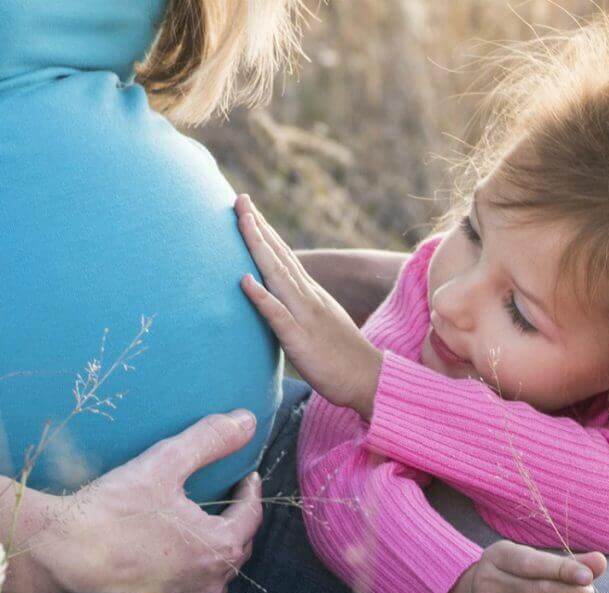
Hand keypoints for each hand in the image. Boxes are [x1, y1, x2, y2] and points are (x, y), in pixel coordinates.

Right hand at [11, 411, 263, 592]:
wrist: (57, 553)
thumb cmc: (112, 510)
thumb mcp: (165, 463)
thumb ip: (209, 440)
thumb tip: (247, 420)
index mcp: (219, 547)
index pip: (251, 516)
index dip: (250, 492)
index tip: (245, 475)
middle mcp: (208, 582)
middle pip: (238, 546)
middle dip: (238, 519)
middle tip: (229, 496)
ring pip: (216, 572)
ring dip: (217, 547)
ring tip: (205, 523)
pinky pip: (190, 588)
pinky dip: (192, 568)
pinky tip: (175, 553)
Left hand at [235, 195, 381, 419]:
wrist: (369, 379)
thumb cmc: (341, 357)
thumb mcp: (319, 324)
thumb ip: (299, 308)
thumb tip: (279, 299)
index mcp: (310, 294)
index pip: (284, 256)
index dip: (265, 232)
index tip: (247, 208)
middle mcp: (308, 297)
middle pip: (279, 256)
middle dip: (258, 226)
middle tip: (239, 198)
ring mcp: (305, 316)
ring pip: (277, 275)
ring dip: (258, 247)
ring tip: (241, 221)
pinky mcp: (301, 340)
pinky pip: (278, 315)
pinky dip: (261, 296)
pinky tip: (244, 281)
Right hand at [439, 540, 606, 592]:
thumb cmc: (522, 579)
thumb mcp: (541, 565)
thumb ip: (571, 563)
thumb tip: (600, 561)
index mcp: (497, 556)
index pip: (532, 563)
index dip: (562, 569)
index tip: (587, 577)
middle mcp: (485, 581)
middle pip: (540, 589)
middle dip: (570, 592)